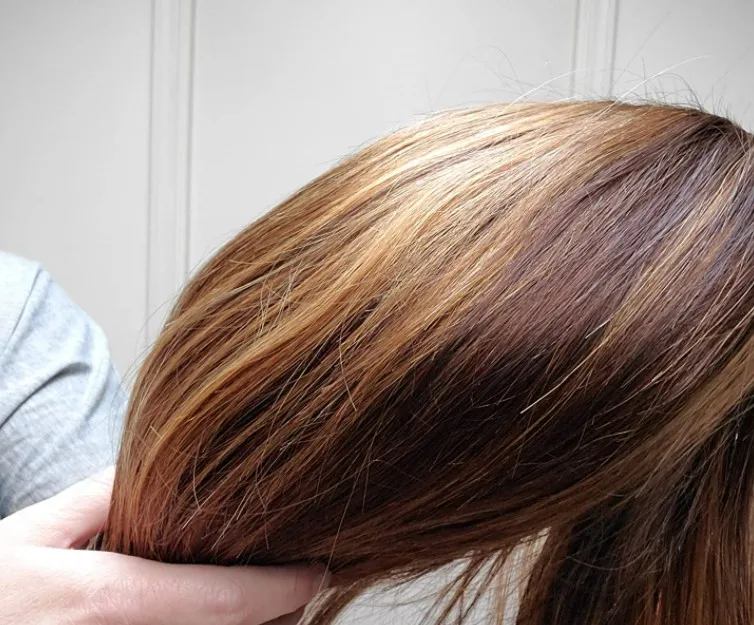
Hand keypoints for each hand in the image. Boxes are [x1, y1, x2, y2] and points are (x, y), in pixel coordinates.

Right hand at [0, 468, 328, 623]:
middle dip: (276, 614)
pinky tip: (218, 622)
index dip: (281, 588)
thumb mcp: (30, 533)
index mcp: (110, 601)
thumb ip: (96, 497)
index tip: (315, 571)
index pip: (224, 599)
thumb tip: (148, 464)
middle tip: (299, 585)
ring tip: (271, 604)